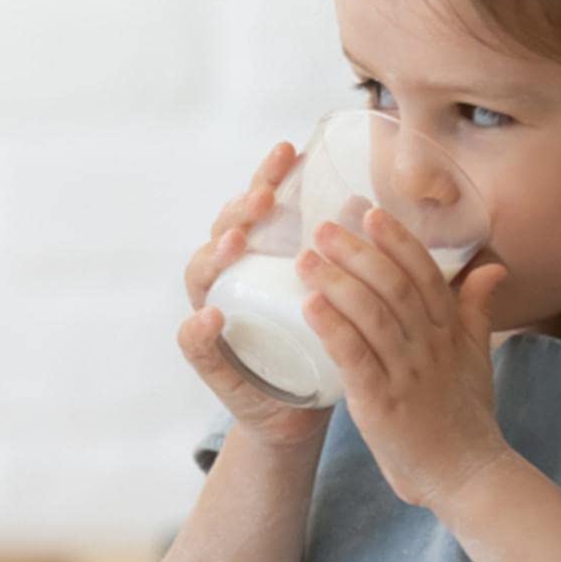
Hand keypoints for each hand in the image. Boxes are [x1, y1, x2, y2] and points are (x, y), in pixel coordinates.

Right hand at [180, 141, 333, 448]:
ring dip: (216, 254)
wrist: (301, 411)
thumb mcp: (335, 293)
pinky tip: (213, 316)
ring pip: (201, 275)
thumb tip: (366, 202)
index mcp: (257, 258)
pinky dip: (198, 329)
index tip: (289, 150)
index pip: (256, 207)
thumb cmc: (318, 344)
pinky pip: (194, 343)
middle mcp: (229, 280)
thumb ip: (345, 255)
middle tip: (265, 196)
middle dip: (242, 208)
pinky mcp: (212, 362)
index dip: (267, 176)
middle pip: (224, 232)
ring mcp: (214, 316)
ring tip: (238, 240)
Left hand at [296, 206, 510, 512]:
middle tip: (324, 227)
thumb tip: (493, 266)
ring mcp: (407, 374)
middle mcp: (429, 346)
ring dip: (338, 283)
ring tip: (307, 258)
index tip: (368, 211)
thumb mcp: (476, 356)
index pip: (424, 274)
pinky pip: (356, 360)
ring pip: (373, 317)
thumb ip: (477, 308)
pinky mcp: (382, 404)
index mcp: (449, 330)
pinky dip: (334, 331)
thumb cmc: (465, 413)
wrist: (467, 474)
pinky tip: (309, 307)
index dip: (397, 240)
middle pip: (394, 288)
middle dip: (358, 253)